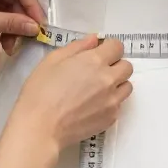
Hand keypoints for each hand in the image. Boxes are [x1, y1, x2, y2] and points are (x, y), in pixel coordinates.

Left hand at [0, 0, 43, 48]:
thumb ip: (11, 23)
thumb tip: (35, 28)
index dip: (33, 7)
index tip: (40, 28)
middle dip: (21, 19)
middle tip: (26, 40)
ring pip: (8, 4)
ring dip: (11, 25)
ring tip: (11, 46)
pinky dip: (1, 24)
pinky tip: (3, 40)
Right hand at [13, 35, 133, 149]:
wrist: (40, 127)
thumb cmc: (40, 92)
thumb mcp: (52, 60)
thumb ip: (76, 47)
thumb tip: (94, 40)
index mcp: (95, 61)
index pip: (118, 47)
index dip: (109, 47)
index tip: (100, 52)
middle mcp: (108, 79)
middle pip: (127, 66)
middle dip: (115, 65)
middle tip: (98, 71)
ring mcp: (112, 100)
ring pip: (127, 86)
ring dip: (117, 84)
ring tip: (97, 89)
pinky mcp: (111, 118)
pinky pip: (119, 105)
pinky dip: (110, 102)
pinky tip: (92, 106)